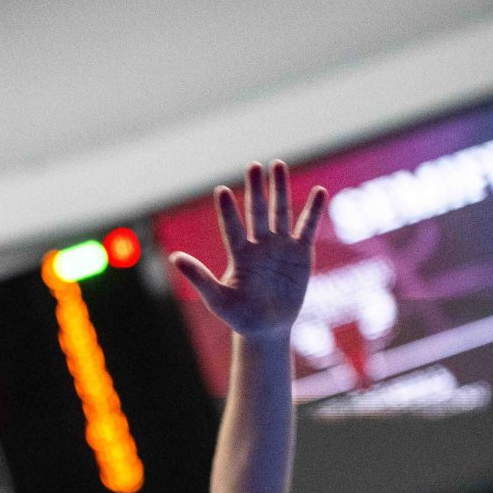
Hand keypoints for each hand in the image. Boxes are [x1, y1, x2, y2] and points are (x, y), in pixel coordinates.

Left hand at [169, 161, 326, 338]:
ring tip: (278, 164)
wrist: (266, 327)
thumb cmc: (238, 315)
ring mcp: (280, 246)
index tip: (220, 190)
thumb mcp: (216, 298)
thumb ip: (198, 277)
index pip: (231, 227)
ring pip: (280, 212)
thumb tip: (174, 257)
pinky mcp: (301, 254)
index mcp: (238, 254)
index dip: (227, 210)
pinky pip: (308, 228)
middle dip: (256, 188)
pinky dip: (313, 210)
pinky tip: (318, 191)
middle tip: (254, 166)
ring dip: (280, 190)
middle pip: (257, 211)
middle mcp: (258, 245)